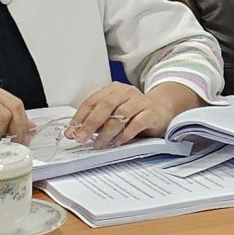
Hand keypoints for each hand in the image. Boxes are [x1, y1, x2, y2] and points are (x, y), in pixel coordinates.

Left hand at [69, 81, 203, 148]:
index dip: (80, 117)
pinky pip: (136, 124)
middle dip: (90, 123)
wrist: (162, 109)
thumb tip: (75, 133)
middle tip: (82, 138)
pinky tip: (117, 142)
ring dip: (106, 132)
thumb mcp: (113, 113)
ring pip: (120, 115)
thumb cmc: (134, 112)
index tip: (72, 131)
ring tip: (99, 144)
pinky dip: (124, 134)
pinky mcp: (151, 113)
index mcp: (113, 89)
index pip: (92, 101)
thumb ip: (96, 121)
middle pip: (105, 105)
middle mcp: (126, 92)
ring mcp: (139, 101)